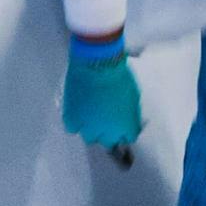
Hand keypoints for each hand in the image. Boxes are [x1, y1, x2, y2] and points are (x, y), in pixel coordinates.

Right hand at [61, 28, 142, 151]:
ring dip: (91, 130)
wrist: (98, 64)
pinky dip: (75, 123)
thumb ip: (129, 113)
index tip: (122, 126)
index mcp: (126, 126)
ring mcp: (88, 126)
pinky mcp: (72, 117)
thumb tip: (126, 117)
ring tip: (91, 118)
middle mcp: (107, 132)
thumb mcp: (133, 96)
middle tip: (107, 121)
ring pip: (90, 138)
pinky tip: (78, 114)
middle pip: (108, 142)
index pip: (127, 138)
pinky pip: (72, 128)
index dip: (124, 131)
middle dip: (109, 134)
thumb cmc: (119, 75)